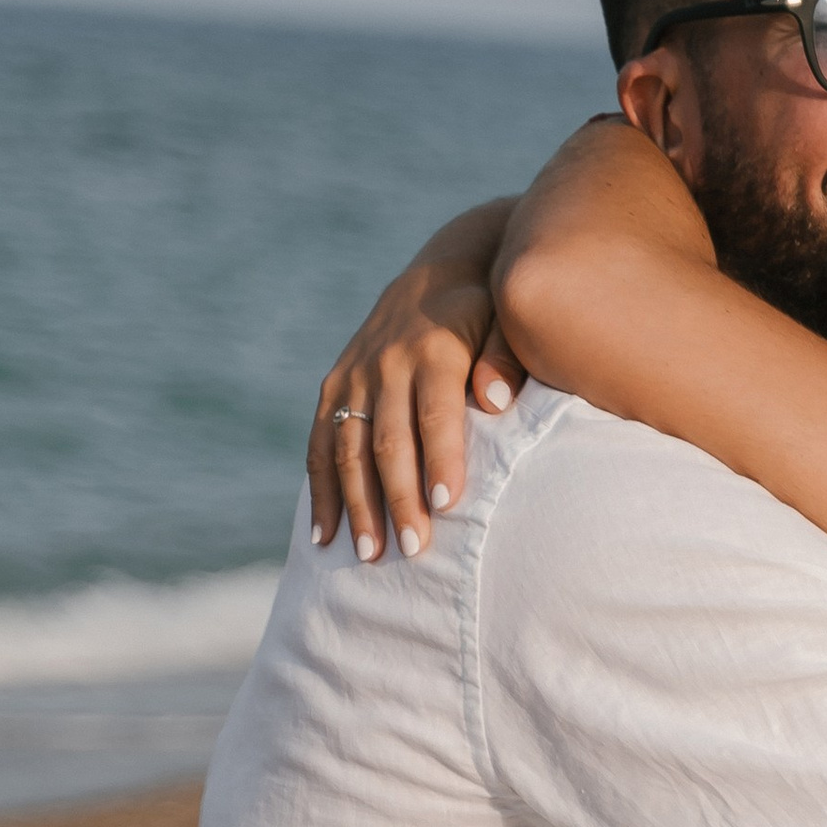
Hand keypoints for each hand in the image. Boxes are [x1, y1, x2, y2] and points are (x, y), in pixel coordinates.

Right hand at [310, 200, 522, 560]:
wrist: (444, 271)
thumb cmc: (489, 312)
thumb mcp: (505, 320)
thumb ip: (504, 358)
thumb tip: (492, 399)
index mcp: (432, 349)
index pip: (434, 412)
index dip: (440, 457)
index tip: (445, 504)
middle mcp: (386, 362)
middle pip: (388, 440)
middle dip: (399, 498)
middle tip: (414, 550)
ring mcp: (354, 375)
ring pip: (348, 449)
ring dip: (358, 505)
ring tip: (370, 556)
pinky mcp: (335, 386)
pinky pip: (321, 444)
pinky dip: (321, 490)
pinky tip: (325, 535)